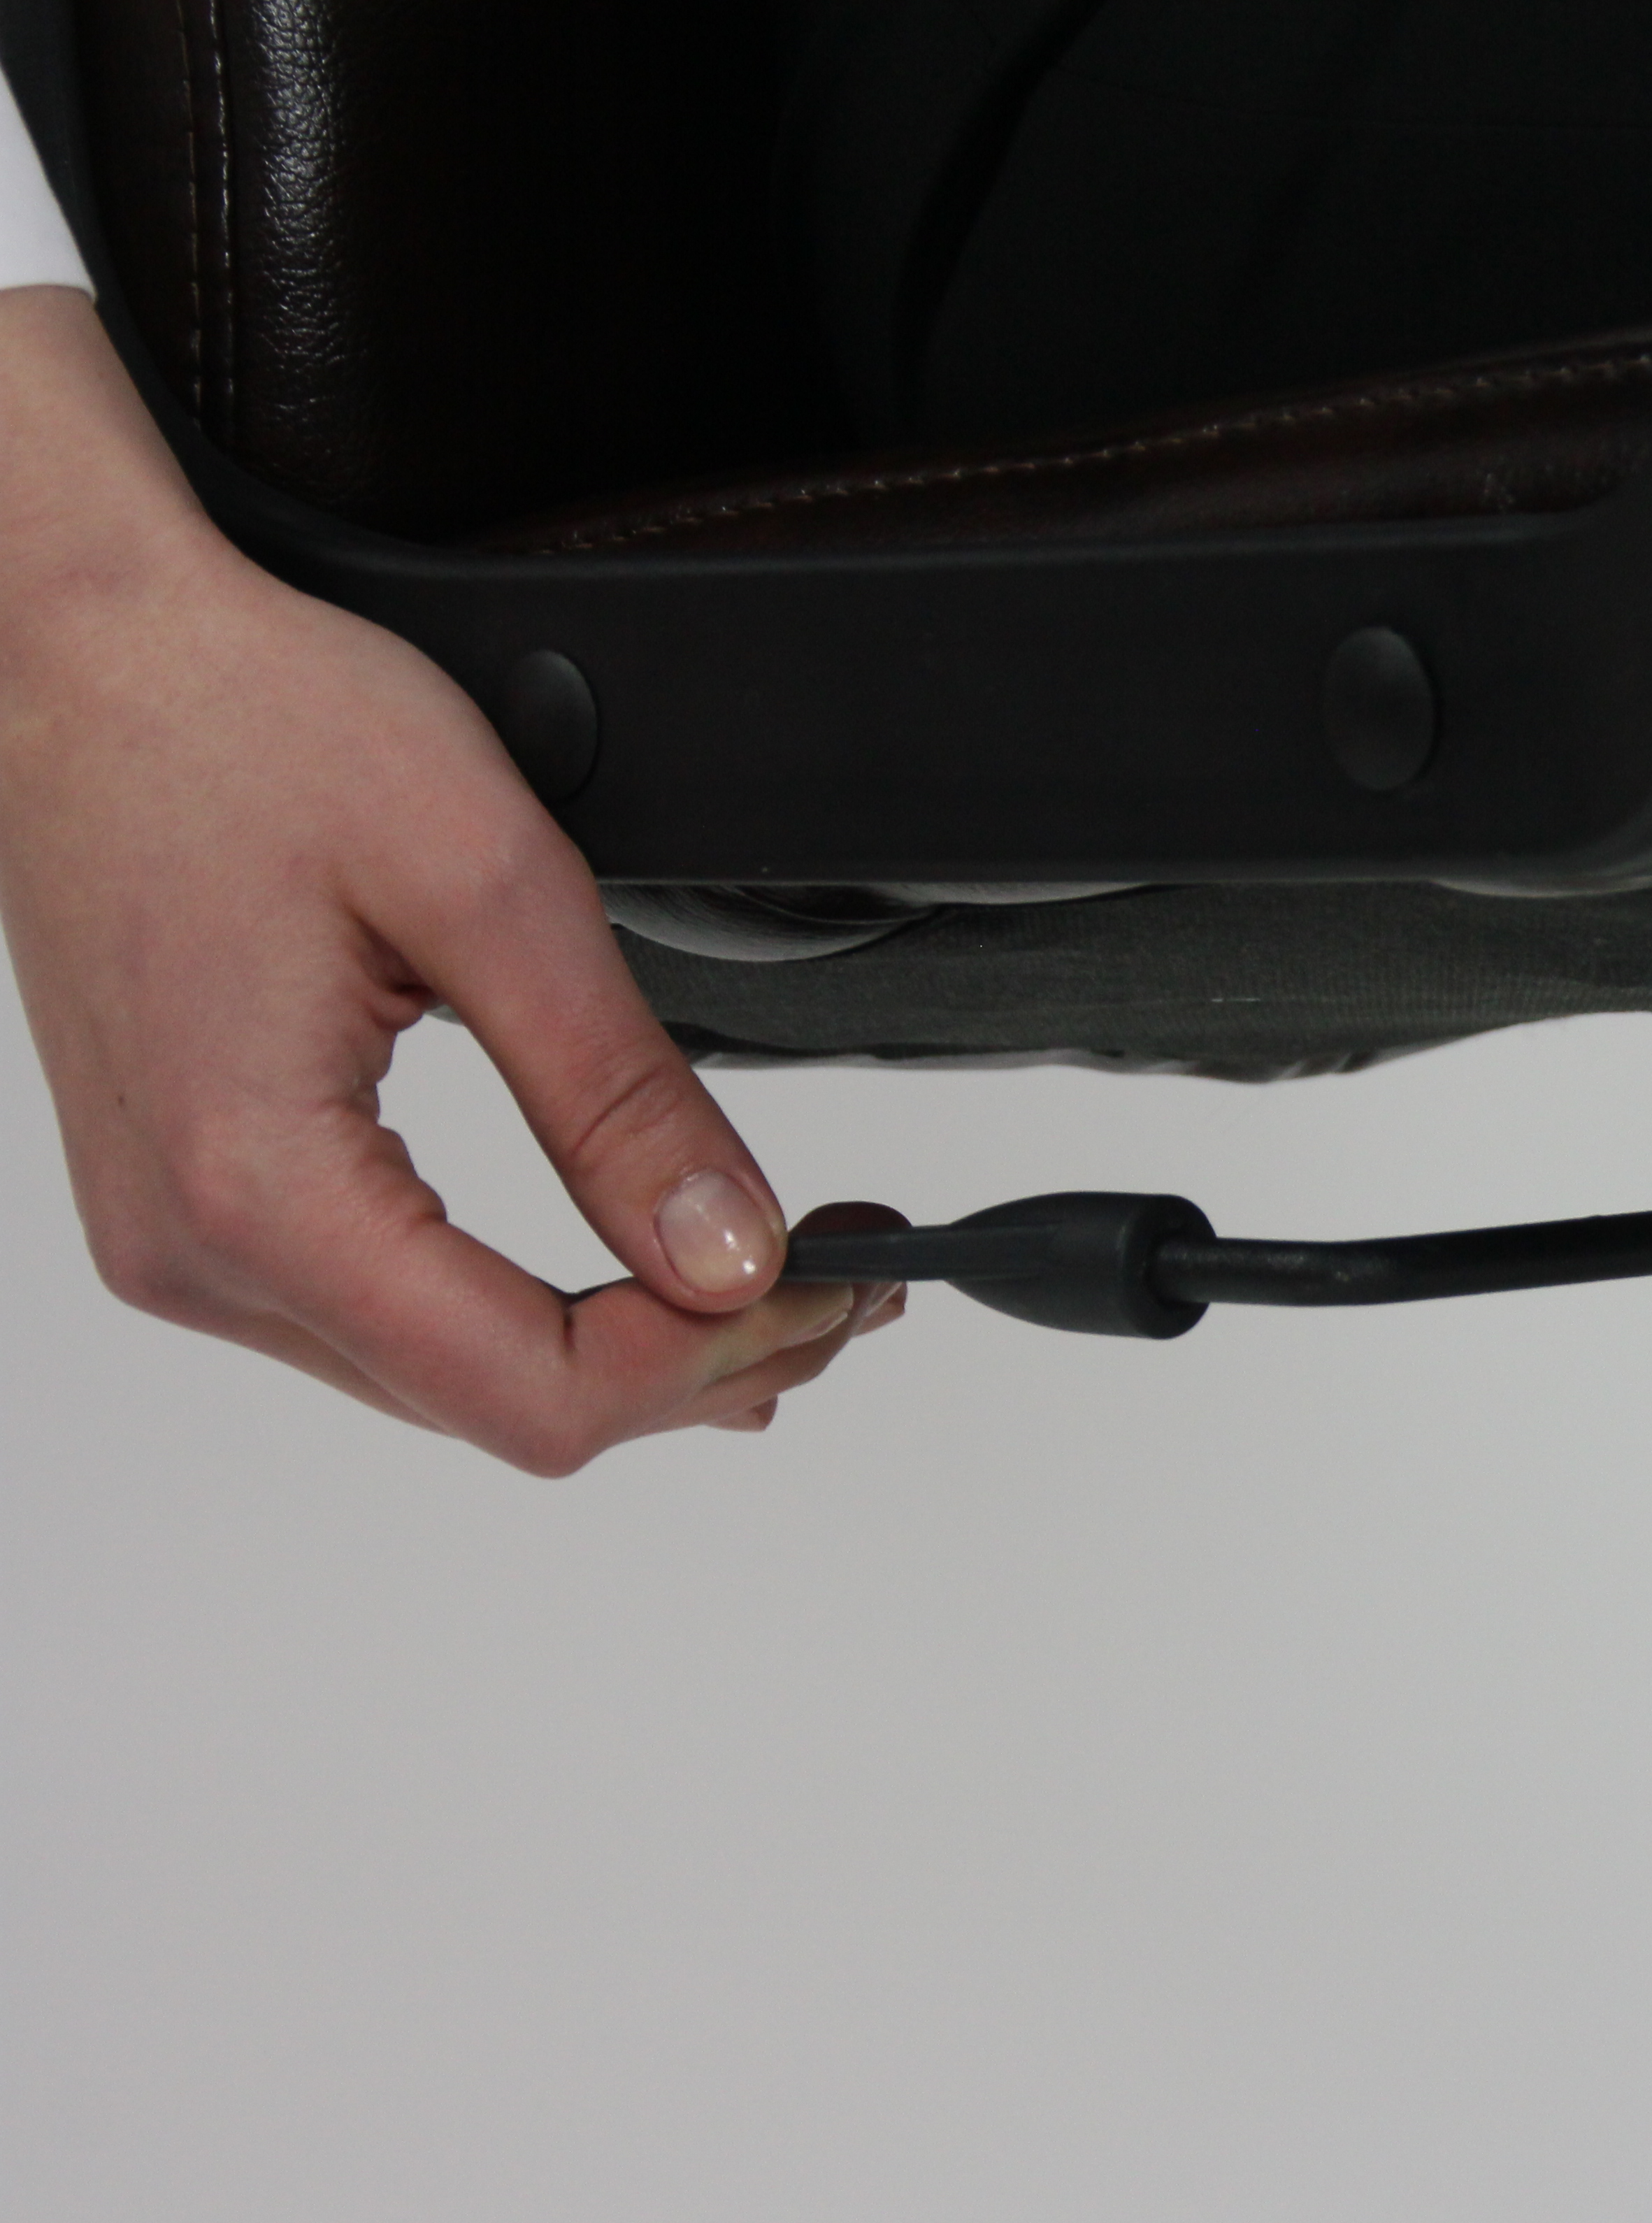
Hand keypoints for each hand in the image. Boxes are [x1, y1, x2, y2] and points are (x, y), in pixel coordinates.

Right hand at [0, 288, 898, 1470]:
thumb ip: (618, 1096)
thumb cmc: (239, 723)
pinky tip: (630, 1266)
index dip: (709, 1356)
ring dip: (624, 1349)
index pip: (533, 1394)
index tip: (826, 1285)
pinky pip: (391, 1322)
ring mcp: (181, 1242)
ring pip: (451, 1383)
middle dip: (694, 1361)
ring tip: (771, 1275)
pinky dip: (531, 1308)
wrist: (78, 657)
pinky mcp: (193, 1206)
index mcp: (256, 1188)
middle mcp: (196, 1252)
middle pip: (500, 1409)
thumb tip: (730, 1254)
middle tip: (846, 1287)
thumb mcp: (487, 886)